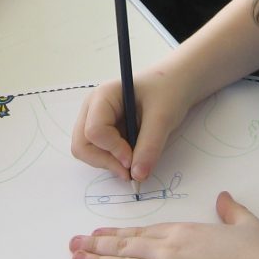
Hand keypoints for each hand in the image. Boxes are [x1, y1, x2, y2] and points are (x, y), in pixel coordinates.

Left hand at [68, 191, 258, 258]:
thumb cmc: (258, 258)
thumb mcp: (247, 225)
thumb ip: (231, 210)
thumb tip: (224, 197)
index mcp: (182, 232)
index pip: (141, 232)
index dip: (117, 233)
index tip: (99, 232)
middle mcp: (168, 252)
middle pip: (125, 247)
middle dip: (96, 245)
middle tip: (73, 244)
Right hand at [71, 70, 195, 182]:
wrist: (176, 83)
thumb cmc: (168, 90)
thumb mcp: (163, 117)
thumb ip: (149, 146)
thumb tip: (137, 176)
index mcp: (103, 96)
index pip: (94, 130)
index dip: (113, 150)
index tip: (134, 159)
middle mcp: (93, 108)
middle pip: (82, 144)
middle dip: (104, 161)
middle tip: (130, 170)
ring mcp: (95, 119)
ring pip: (87, 151)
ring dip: (108, 162)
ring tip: (134, 162)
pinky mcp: (104, 130)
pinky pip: (99, 152)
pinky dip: (113, 160)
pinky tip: (132, 156)